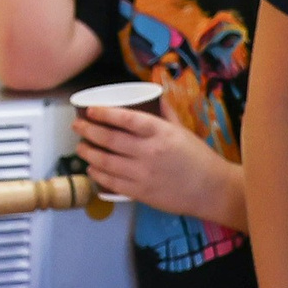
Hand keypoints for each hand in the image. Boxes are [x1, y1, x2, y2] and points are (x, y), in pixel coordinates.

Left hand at [76, 106, 241, 224]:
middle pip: (110, 139)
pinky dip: (98, 175)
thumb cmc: (197, 157)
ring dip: (88, 153)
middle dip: (88, 130)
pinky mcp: (141, 193)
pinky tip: (91, 169)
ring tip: (80, 146)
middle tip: (76, 125)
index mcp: (160, 132)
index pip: (127, 119)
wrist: (211, 189)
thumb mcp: (182, 129)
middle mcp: (149, 152)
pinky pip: (112, 182)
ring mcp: (143, 174)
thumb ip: (165, 113)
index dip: (105, 113)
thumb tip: (152, 95)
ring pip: (106, 161)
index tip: (90, 110)